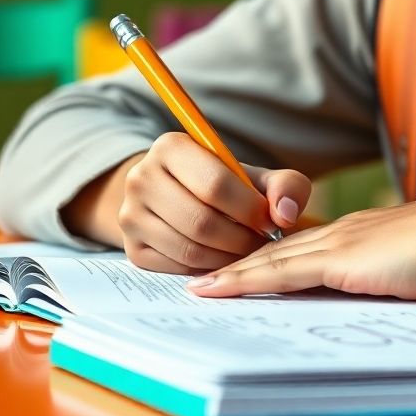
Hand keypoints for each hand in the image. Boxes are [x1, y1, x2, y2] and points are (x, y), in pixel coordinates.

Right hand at [117, 132, 312, 274]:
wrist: (180, 197)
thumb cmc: (226, 185)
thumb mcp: (256, 176)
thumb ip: (285, 185)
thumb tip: (286, 215)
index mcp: (171, 146)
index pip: (215, 184)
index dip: (249, 208)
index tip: (269, 221)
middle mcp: (141, 177)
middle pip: (200, 221)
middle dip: (240, 239)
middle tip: (260, 243)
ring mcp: (130, 215)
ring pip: (189, 249)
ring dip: (227, 258)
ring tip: (245, 252)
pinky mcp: (132, 249)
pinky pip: (177, 269)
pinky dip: (207, 270)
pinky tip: (223, 260)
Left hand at [186, 194, 415, 300]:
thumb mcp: (409, 266)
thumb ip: (386, 274)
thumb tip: (378, 291)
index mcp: (357, 233)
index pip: (302, 248)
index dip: (270, 258)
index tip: (244, 269)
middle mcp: (339, 232)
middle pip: (277, 251)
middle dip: (239, 263)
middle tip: (204, 277)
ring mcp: (335, 243)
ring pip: (269, 260)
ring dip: (231, 274)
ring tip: (198, 286)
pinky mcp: (336, 260)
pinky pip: (278, 273)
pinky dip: (243, 281)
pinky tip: (218, 288)